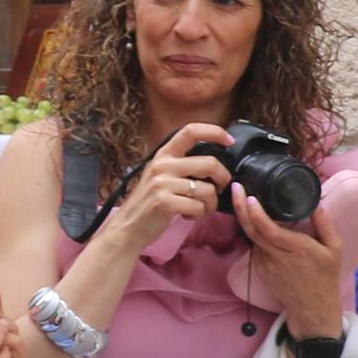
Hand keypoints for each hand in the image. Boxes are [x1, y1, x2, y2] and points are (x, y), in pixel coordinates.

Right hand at [98, 123, 237, 252]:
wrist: (128, 226)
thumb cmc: (150, 202)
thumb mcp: (162, 176)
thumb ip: (183, 166)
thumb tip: (215, 164)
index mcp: (163, 155)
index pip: (190, 131)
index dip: (214, 132)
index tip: (229, 141)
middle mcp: (162, 165)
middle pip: (210, 164)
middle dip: (223, 179)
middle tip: (219, 190)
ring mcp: (162, 183)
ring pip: (208, 190)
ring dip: (210, 204)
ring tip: (197, 208)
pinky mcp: (164, 202)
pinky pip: (198, 206)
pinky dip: (199, 214)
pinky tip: (187, 215)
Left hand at [234, 189, 351, 339]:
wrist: (312, 307)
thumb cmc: (326, 277)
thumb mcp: (335, 250)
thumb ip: (325, 225)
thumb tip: (317, 204)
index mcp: (297, 249)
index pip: (269, 230)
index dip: (256, 213)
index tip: (250, 196)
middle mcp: (276, 256)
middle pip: (251, 230)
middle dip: (240, 207)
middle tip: (236, 188)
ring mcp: (265, 264)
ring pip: (251, 237)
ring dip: (246, 218)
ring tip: (245, 198)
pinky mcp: (259, 269)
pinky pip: (254, 246)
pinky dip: (254, 232)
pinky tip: (256, 221)